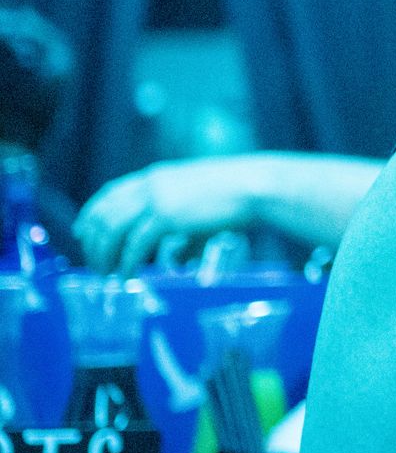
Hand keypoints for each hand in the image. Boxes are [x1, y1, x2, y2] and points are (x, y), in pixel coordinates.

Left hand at [75, 158, 257, 274]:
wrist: (254, 187)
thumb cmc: (236, 197)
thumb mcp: (201, 210)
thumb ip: (183, 235)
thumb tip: (176, 261)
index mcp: (156, 177)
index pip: (110, 193)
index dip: (91, 213)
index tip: (83, 233)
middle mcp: (150, 185)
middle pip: (105, 213)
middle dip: (93, 241)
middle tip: (95, 264)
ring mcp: (157, 199)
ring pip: (113, 229)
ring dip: (104, 254)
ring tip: (106, 274)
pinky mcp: (167, 216)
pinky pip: (136, 244)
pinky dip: (127, 262)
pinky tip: (128, 276)